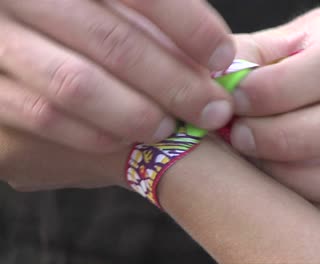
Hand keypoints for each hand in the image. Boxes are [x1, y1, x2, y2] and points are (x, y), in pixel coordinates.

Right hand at [0, 0, 234, 152]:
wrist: (29, 35)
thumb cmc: (86, 23)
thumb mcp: (114, 8)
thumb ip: (155, 23)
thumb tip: (215, 55)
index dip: (190, 26)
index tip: (222, 57)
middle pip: (113, 41)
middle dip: (174, 82)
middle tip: (213, 109)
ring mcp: (0, 41)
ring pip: (77, 84)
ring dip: (138, 113)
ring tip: (172, 127)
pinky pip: (46, 116)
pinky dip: (97, 132)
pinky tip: (129, 138)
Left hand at [232, 1, 319, 229]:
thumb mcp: (291, 40)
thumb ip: (253, 57)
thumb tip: (214, 87)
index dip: (280, 89)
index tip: (236, 101)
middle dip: (287, 137)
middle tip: (241, 137)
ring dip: (297, 177)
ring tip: (255, 164)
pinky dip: (312, 205)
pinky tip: (278, 188)